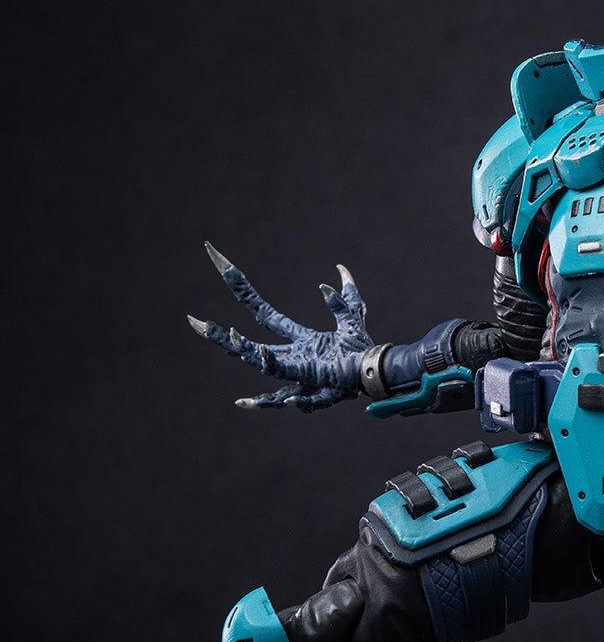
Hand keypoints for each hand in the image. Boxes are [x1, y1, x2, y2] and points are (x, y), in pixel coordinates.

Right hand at [188, 242, 373, 409]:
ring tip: (210, 332)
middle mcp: (288, 354)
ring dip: (233, 346)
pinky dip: (265, 366)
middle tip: (192, 321)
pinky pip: (279, 375)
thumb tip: (338, 269)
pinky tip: (250, 363)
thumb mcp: (352, 315)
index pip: (260, 311)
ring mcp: (293, 367)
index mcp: (295, 337)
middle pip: (245, 342)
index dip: (240, 288)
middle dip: (219, 335)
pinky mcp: (303, 377)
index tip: (217, 265)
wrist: (374, 370)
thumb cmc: (361, 350)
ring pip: (254, 360)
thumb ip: (343, 296)